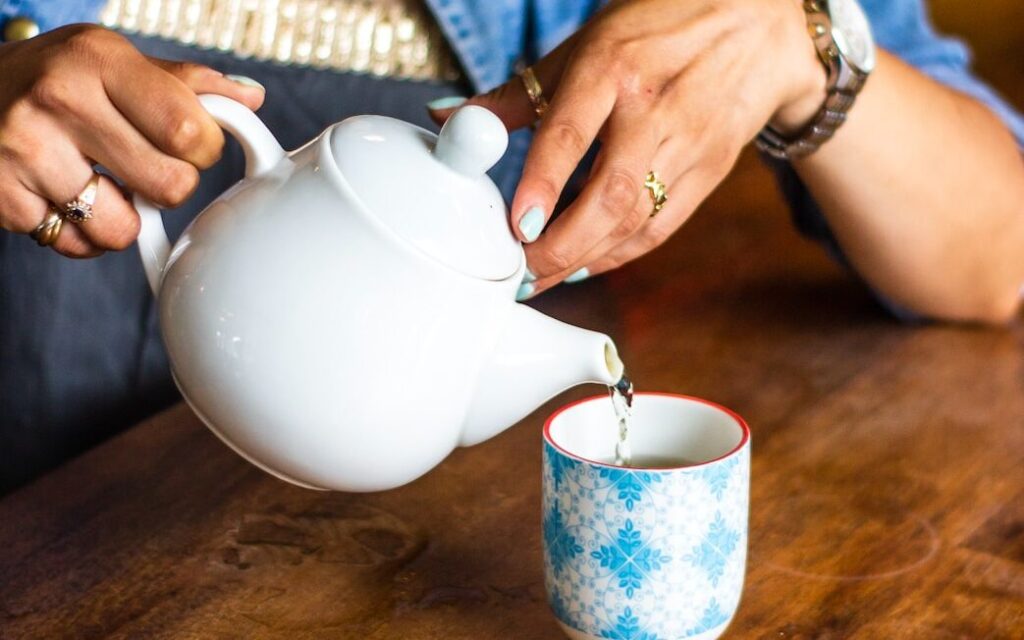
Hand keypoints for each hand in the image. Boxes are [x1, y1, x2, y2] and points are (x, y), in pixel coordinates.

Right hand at [0, 25, 264, 256]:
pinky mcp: (3, 197)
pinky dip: (82, 234)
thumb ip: (185, 83)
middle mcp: (60, 100)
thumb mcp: (113, 61)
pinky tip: (66, 199)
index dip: (204, 150)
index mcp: (99, 60)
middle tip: (144, 167)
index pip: (191, 131)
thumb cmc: (55, 78)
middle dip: (170, 186)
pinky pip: (77, 246)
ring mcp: (26, 152)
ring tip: (103, 186)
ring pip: (122, 229)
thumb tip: (250, 99)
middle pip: (170, 186)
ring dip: (124, 219)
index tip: (190, 146)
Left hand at [431, 0, 824, 296]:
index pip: (574, 131)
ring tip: (541, 280)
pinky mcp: (711, 170)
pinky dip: (620, 254)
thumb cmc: (655, 30)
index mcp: (614, 66)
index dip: (544, 183)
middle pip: (611, 193)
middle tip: (520, 275)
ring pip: (636, 219)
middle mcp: (655, 107)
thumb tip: (448, 119)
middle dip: (562, 245)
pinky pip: (662, 226)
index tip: (516, 227)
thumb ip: (514, 95)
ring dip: (585, 259)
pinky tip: (584, 267)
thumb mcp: (583, 47)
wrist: (758, 24)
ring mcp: (689, 142)